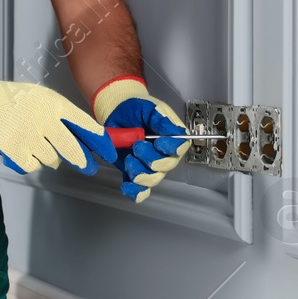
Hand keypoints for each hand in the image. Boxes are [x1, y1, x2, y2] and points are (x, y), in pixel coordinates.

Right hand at [0, 68, 116, 174]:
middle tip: (89, 168)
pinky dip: (29, 161)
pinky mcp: (15, 151)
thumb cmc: (14, 100)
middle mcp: (45, 120)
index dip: (100, 141)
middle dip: (83, 161)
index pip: (85, 125)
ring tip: (36, 144)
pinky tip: (22, 149)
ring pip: (51, 160)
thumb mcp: (44, 98)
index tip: (109, 152)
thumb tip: (87, 138)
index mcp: (55, 104)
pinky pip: (32, 165)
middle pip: (72, 150)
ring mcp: (29, 137)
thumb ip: (64, 116)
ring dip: (48, 157)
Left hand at [92, 76, 187, 202]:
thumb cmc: (137, 108)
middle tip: (137, 147)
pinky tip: (127, 186)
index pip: (180, 148)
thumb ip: (161, 118)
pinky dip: (134, 191)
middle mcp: (164, 154)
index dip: (171, 149)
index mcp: (172, 137)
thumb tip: (172, 130)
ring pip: (152, 179)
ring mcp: (150, 166)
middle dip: (151, 160)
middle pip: (165, 167)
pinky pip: (139, 190)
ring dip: (140, 173)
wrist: (117, 112)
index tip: (158, 143)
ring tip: (129, 160)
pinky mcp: (135, 173)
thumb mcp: (150, 107)